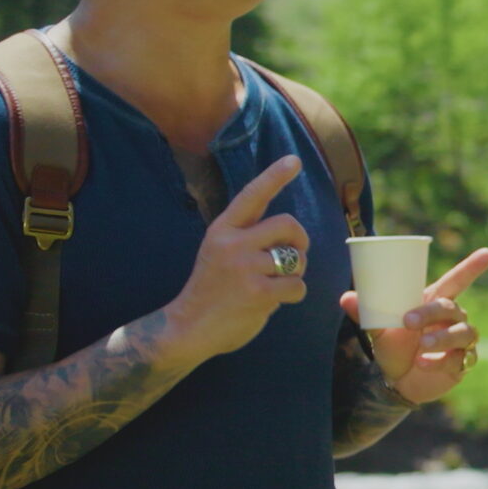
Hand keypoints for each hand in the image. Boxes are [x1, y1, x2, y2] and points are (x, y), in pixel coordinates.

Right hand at [166, 155, 310, 362]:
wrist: (187, 328)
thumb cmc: (211, 290)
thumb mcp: (219, 252)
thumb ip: (246, 238)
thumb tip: (289, 232)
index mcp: (223, 229)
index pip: (252, 195)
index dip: (275, 176)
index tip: (294, 160)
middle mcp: (233, 243)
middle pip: (289, 224)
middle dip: (301, 240)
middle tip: (294, 256)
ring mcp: (245, 267)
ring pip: (297, 259)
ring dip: (294, 274)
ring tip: (274, 284)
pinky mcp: (258, 292)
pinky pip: (297, 286)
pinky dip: (292, 295)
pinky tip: (272, 302)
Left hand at [341, 248, 487, 404]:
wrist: (397, 381)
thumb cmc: (394, 347)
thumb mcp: (379, 330)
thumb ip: (366, 313)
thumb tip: (346, 297)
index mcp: (435, 304)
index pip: (457, 282)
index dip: (472, 267)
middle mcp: (453, 320)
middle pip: (452, 308)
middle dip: (432, 312)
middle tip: (408, 321)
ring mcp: (460, 342)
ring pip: (462, 333)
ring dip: (441, 338)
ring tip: (421, 347)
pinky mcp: (462, 363)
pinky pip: (459, 359)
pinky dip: (440, 362)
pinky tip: (423, 364)